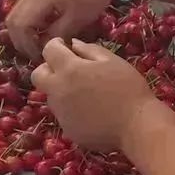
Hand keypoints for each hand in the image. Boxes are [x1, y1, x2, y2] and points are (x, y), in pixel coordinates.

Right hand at [7, 0, 118, 60]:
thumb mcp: (78, 18)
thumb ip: (58, 34)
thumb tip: (44, 47)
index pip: (20, 26)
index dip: (27, 45)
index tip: (41, 57)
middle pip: (12, 21)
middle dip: (21, 41)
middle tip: (37, 55)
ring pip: (16, 15)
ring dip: (24, 32)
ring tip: (39, 45)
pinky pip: (25, 9)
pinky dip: (29, 24)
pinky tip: (44, 32)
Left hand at [32, 38, 152, 151]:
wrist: (136, 126)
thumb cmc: (129, 88)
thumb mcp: (113, 61)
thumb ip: (89, 50)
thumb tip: (73, 44)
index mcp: (70, 70)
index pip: (48, 51)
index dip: (55, 45)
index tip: (64, 46)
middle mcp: (58, 90)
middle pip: (38, 75)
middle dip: (48, 68)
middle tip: (67, 69)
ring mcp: (61, 113)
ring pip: (51, 95)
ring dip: (61, 89)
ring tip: (86, 93)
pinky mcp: (67, 129)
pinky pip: (63, 114)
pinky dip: (72, 109)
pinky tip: (91, 111)